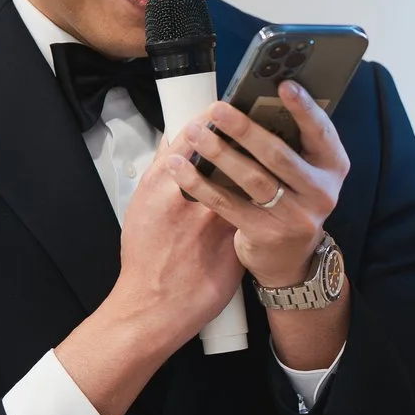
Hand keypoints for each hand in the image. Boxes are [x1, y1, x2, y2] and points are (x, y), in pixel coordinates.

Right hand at [109, 129, 245, 347]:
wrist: (154, 306)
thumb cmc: (144, 257)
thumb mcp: (143, 207)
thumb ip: (162, 175)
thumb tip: (173, 145)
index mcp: (160, 187)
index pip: (188, 140)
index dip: (205, 121)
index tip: (217, 108)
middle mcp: (189, 200)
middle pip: (222, 155)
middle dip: (238, 133)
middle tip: (250, 118)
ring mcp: (215, 221)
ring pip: (244, 180)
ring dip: (256, 160)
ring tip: (265, 142)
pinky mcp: (234, 240)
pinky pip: (254, 207)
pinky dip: (262, 192)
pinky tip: (271, 180)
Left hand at [169, 82, 349, 288]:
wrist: (291, 256)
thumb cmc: (291, 198)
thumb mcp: (304, 170)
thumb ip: (291, 141)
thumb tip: (253, 100)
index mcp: (333, 166)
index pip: (321, 131)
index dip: (304, 108)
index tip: (283, 85)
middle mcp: (321, 192)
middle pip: (279, 155)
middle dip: (245, 129)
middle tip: (217, 109)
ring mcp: (296, 216)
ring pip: (253, 179)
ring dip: (220, 153)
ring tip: (195, 133)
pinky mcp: (267, 234)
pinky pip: (228, 204)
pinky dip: (201, 184)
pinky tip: (180, 167)